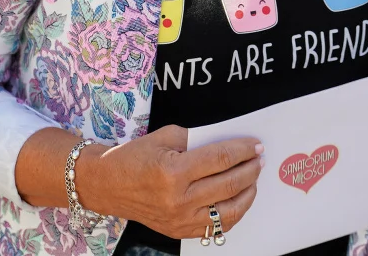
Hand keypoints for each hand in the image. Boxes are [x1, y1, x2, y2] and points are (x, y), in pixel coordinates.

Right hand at [85, 125, 262, 238]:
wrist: (108, 185)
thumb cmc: (135, 157)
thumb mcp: (164, 137)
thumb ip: (196, 138)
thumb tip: (228, 140)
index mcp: (174, 172)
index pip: (221, 159)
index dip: (243, 150)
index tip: (256, 144)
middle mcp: (178, 199)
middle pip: (229, 183)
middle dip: (251, 169)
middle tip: (260, 158)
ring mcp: (179, 219)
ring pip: (228, 211)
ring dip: (248, 193)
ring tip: (254, 178)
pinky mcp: (179, 231)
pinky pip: (216, 226)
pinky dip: (233, 213)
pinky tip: (239, 199)